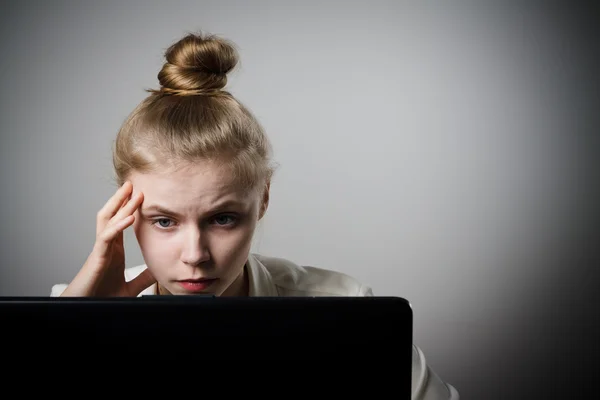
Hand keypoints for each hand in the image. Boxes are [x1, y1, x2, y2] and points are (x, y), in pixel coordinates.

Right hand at [61, 181, 155, 296]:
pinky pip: (106, 238)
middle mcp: (105, 246)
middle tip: (133, 182)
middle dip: (121, 198)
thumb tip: (157, 271)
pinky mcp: (96, 259)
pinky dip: (118, 226)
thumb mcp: (130, 288)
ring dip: (119, 205)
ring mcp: (100, 251)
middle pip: (112, 215)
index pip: (120, 223)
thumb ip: (142, 278)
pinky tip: (129, 217)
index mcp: (112, 250)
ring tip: (131, 190)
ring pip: (108, 221)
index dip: (128, 208)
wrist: (85, 311)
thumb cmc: (102, 299)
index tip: (140, 195)